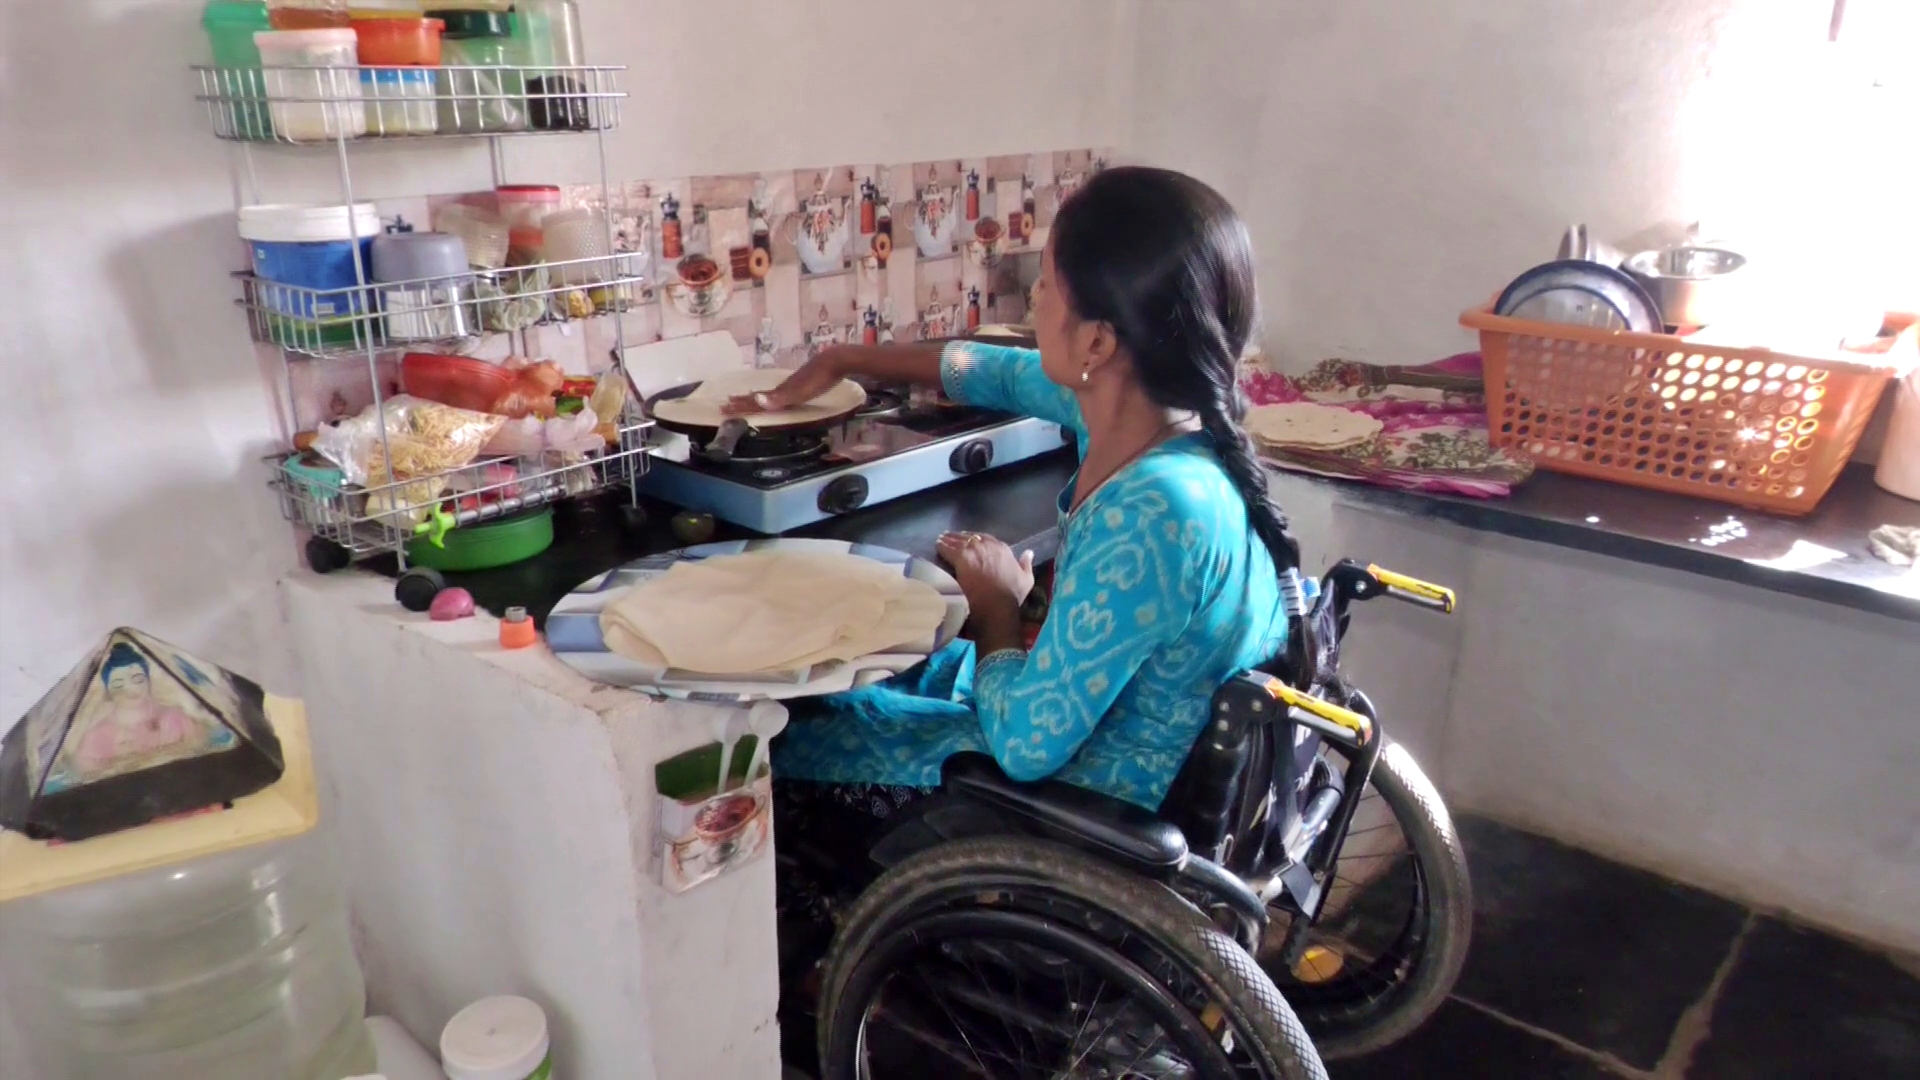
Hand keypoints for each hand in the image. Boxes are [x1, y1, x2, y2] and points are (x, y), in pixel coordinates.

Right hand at [721, 348, 853, 415]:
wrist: (835, 361)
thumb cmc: (818, 378)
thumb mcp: (798, 392)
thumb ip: (778, 398)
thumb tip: (757, 400)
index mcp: (781, 392)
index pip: (756, 400)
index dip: (741, 405)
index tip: (724, 407)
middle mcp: (783, 387)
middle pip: (759, 396)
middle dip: (743, 401)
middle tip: (727, 403)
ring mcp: (793, 384)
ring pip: (769, 392)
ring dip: (755, 397)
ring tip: (745, 397)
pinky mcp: (803, 382)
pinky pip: (782, 390)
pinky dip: (772, 394)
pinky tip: (775, 394)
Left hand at [937, 531, 1034, 629]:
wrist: (997, 606)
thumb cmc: (1012, 596)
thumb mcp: (1026, 580)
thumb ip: (1026, 564)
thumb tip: (1029, 552)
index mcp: (1003, 549)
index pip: (986, 539)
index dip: (977, 540)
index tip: (969, 541)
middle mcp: (988, 546)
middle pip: (971, 537)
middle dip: (961, 537)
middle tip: (951, 538)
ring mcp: (974, 551)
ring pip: (958, 540)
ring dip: (949, 540)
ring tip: (942, 540)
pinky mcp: (962, 558)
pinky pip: (948, 548)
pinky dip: (942, 546)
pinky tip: (937, 546)